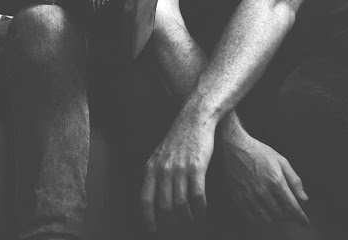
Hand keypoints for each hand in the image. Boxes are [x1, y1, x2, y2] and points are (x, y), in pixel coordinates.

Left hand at [140, 110, 215, 233]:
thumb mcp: (159, 155)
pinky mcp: (197, 167)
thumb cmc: (178, 139)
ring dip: (186, 218)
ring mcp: (180, 169)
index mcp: (151, 168)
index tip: (152, 230)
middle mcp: (163, 170)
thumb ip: (155, 174)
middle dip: (170, 222)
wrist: (194, 119)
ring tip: (190, 221)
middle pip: (164, 206)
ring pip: (181, 204)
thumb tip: (153, 199)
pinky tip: (202, 212)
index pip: (145, 200)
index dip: (148, 218)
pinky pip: (197, 196)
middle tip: (177, 228)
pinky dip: (200, 209)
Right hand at [219, 126, 309, 225]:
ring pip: (267, 219)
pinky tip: (263, 211)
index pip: (292, 207)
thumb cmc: (259, 152)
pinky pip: (251, 218)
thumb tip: (304, 198)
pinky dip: (260, 219)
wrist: (235, 147)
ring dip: (275, 217)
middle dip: (288, 216)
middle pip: (281, 215)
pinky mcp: (238, 198)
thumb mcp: (281, 161)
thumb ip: (294, 180)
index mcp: (275, 181)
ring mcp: (249, 196)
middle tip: (289, 210)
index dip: (300, 217)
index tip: (305, 221)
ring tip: (276, 210)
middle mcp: (262, 191)